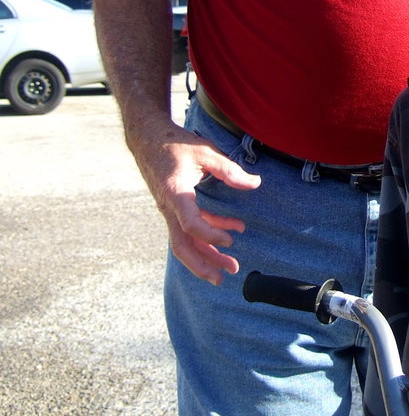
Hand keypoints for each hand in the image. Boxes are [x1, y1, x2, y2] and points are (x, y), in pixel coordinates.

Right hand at [128, 119, 260, 284]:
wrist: (148, 139)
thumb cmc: (176, 143)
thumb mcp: (205, 151)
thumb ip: (229, 170)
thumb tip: (254, 184)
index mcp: (176, 193)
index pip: (190, 224)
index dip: (210, 235)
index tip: (231, 240)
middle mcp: (170, 207)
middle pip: (182, 245)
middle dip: (203, 264)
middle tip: (224, 276)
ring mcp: (170, 209)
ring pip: (185, 241)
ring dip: (207, 255)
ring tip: (231, 266)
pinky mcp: (175, 207)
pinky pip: (190, 228)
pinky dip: (208, 234)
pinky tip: (230, 232)